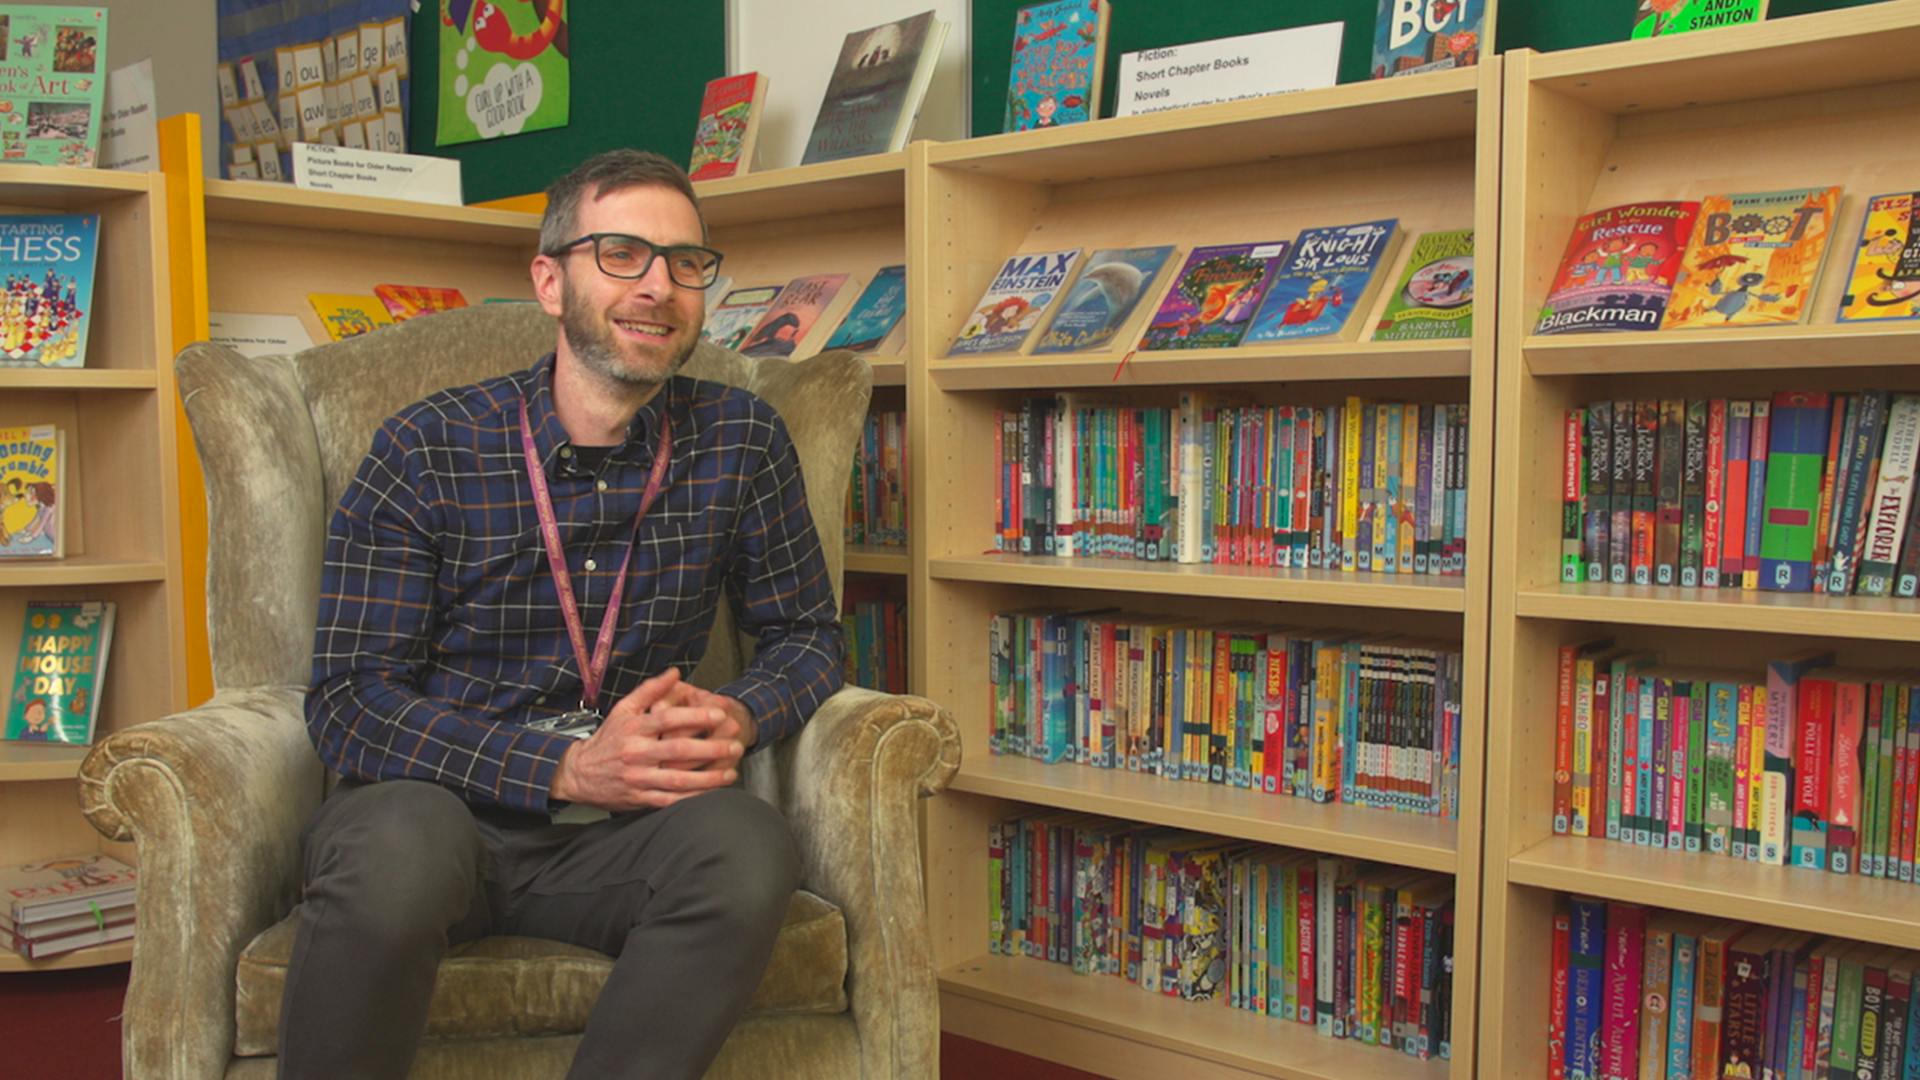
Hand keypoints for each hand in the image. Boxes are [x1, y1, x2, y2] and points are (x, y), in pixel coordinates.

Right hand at [548, 669, 740, 811]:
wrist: (579, 774)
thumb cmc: (608, 739)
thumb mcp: (624, 709)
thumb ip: (651, 690)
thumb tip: (675, 672)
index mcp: (635, 729)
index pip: (668, 719)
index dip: (695, 716)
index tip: (719, 715)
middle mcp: (637, 753)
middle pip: (679, 750)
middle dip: (711, 748)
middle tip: (736, 744)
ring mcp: (639, 778)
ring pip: (678, 780)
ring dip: (708, 778)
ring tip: (731, 773)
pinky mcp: (640, 799)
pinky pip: (670, 801)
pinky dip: (692, 799)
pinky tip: (711, 794)